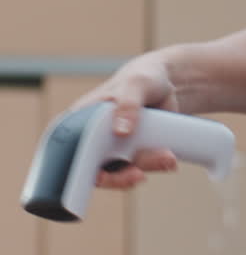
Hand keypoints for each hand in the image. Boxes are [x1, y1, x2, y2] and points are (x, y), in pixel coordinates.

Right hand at [72, 53, 180, 189]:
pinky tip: (169, 158)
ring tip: (167, 156)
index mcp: (79, 120)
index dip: (77, 168)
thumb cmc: (142, 78)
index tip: (99, 175)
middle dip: (120, 176)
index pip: (68, 151)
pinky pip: (139, 169)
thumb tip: (120, 132)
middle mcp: (92, 139)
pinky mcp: (132, 156)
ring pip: (122, 172)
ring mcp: (112, 150)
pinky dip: (154, 166)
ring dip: (144, 168)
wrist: (165, 84)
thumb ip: (127, 105)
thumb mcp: (135, 85)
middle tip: (139, 174)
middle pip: (96, 170)